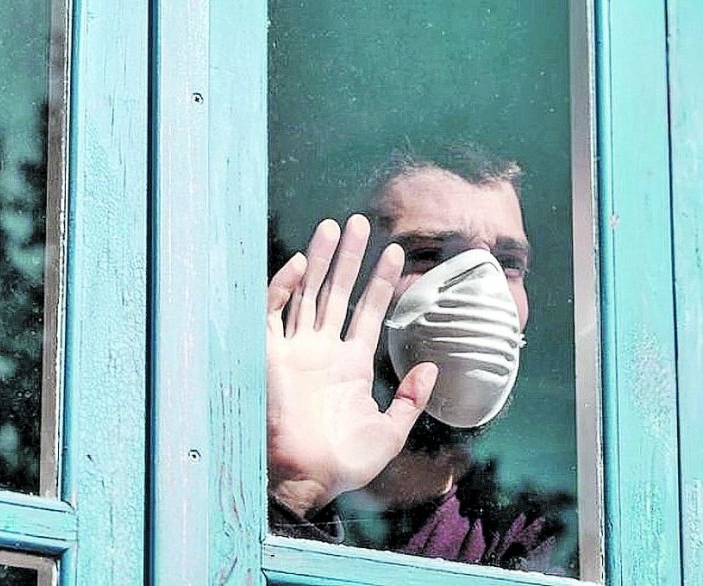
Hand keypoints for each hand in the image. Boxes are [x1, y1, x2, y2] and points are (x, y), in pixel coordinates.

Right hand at [266, 214, 437, 516]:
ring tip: (334, 226)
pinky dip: (283, 286)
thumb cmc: (345, 462)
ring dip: (320, 260)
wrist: (306, 478)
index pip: (367, 311)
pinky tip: (299, 262)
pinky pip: (272, 312)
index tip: (395, 252)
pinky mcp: (269, 354)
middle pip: (337, 292)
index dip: (381, 282)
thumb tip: (432, 367)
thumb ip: (411, 398)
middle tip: (359, 223)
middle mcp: (323, 350)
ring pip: (309, 293)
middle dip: (348, 258)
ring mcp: (296, 350)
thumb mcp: (390, 431)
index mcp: (351, 364)